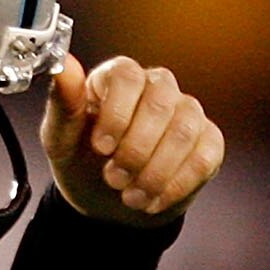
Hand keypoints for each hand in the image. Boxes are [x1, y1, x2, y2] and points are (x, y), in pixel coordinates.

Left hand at [44, 54, 224, 224]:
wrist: (106, 201)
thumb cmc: (83, 161)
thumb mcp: (61, 140)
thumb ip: (63, 104)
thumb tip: (65, 68)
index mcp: (120, 77)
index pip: (127, 76)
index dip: (116, 114)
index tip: (101, 148)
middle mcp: (157, 87)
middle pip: (160, 104)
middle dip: (135, 151)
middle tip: (114, 179)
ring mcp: (187, 112)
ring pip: (183, 132)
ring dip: (155, 173)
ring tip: (131, 196)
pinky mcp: (208, 141)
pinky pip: (203, 158)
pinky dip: (176, 186)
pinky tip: (153, 199)